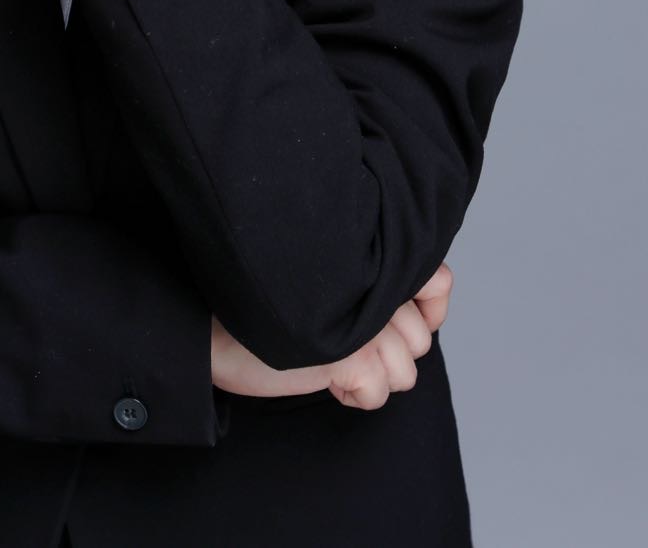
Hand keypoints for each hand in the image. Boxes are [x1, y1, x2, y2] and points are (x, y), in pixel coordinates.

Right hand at [211, 262, 453, 410]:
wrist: (215, 329)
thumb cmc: (272, 306)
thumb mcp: (334, 290)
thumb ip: (378, 287)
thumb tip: (424, 312)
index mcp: (370, 260)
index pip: (438, 282)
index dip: (428, 306)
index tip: (401, 315)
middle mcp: (370, 284)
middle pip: (421, 339)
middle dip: (391, 352)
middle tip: (348, 339)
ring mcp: (359, 319)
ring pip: (404, 370)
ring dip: (371, 375)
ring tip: (333, 356)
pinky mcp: (345, 353)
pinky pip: (377, 392)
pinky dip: (354, 393)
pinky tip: (328, 375)